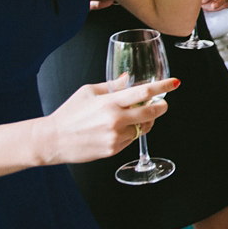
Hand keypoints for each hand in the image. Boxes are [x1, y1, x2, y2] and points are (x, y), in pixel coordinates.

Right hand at [32, 76, 177, 165]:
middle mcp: (115, 120)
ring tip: (134, 117)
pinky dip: (131, 133)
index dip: (163, 86)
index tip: (175, 83)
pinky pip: (131, 139)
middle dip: (161, 107)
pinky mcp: (114, 149)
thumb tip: (128, 79)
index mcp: (110, 102)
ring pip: (144, 128)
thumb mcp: (88, 92)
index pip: (144, 92)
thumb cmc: (69, 113)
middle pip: (152, 113)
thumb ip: (112, 86)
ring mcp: (116, 136)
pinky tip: (119, 129)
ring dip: (145, 121)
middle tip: (161, 104)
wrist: (53, 140)